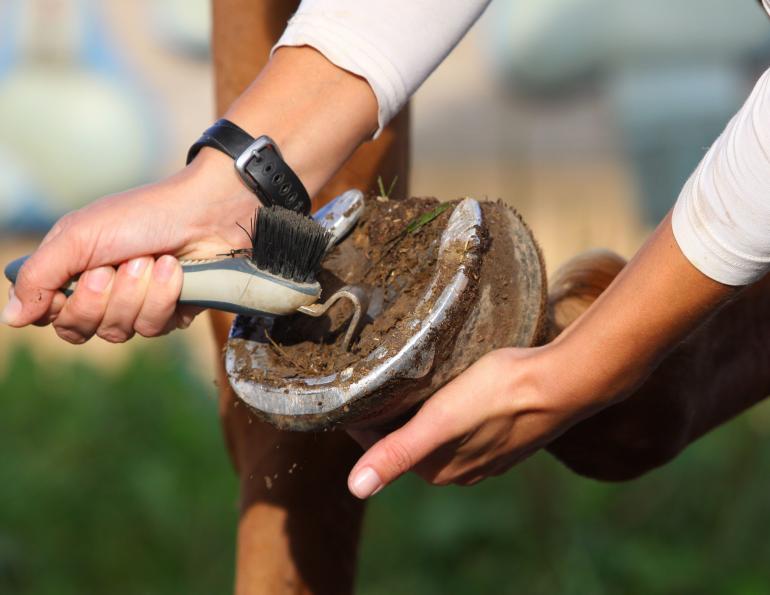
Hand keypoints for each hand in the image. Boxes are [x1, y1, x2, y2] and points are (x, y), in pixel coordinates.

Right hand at [2, 150, 258, 342]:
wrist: (205, 212)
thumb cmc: (140, 215)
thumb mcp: (79, 236)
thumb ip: (39, 276)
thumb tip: (10, 319)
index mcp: (73, 272)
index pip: (51, 317)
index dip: (63, 306)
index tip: (83, 275)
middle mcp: (103, 294)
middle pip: (82, 330)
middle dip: (102, 296)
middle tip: (118, 264)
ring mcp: (138, 306)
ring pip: (120, 331)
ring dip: (136, 293)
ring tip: (151, 259)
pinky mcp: (170, 314)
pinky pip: (155, 328)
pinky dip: (163, 296)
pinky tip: (173, 270)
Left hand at [346, 345, 598, 497]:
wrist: (561, 383)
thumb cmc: (498, 395)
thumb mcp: (439, 420)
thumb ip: (397, 452)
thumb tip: (355, 489)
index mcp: (437, 470)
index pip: (381, 446)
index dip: (364, 419)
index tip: (355, 390)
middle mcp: (459, 469)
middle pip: (407, 440)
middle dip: (389, 416)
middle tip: (377, 378)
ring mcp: (485, 453)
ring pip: (436, 432)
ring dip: (419, 411)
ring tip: (407, 378)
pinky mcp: (504, 434)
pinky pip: (464, 425)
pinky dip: (448, 409)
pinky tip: (451, 388)